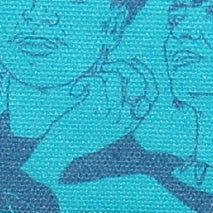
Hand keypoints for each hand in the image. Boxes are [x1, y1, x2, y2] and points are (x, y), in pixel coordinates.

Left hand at [27, 61, 155, 180]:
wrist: (60, 150)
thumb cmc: (79, 131)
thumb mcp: (105, 121)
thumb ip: (116, 102)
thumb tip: (120, 70)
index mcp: (131, 121)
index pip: (152, 92)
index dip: (144, 72)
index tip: (131, 61)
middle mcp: (125, 119)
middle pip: (137, 81)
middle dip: (122, 65)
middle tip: (104, 69)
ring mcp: (110, 116)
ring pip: (115, 78)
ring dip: (99, 73)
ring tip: (87, 82)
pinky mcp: (93, 111)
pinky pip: (98, 82)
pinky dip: (85, 80)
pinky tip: (76, 90)